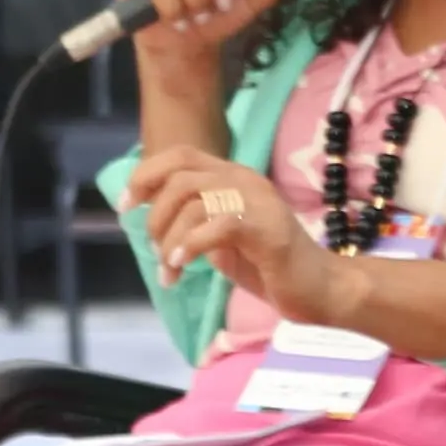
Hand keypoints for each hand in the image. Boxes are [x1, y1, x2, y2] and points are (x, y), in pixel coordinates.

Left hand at [122, 144, 344, 321]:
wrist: (320, 290)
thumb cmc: (268, 265)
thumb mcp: (218, 237)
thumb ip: (190, 220)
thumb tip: (149, 216)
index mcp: (232, 176)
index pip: (179, 155)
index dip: (144, 175)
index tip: (125, 206)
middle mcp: (243, 179)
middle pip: (179, 176)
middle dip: (155, 215)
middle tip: (155, 249)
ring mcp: (257, 201)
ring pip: (192, 202)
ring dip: (169, 239)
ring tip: (170, 268)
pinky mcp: (266, 228)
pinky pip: (215, 225)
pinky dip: (189, 246)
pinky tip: (181, 266)